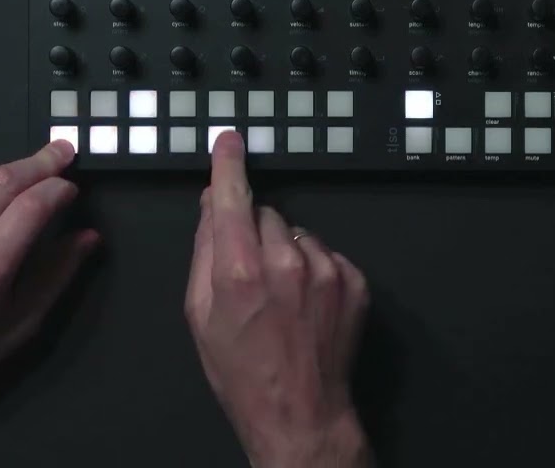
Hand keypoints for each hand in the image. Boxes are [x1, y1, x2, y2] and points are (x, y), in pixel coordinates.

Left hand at [0, 140, 99, 439]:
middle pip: (4, 180)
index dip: (58, 189)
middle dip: (40, 163)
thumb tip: (89, 236)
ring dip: (5, 171)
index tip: (72, 188)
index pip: (30, 208)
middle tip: (63, 152)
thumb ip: (57, 275)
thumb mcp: (20, 326)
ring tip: (21, 185)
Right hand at [185, 131, 371, 467]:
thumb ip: (204, 253)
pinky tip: (306, 305)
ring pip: (296, 233)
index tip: (230, 141)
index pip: (233, 197)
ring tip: (281, 299)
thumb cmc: (241, 372)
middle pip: (264, 214)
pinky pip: (326, 254)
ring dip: (286, 253)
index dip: (228, 165)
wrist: (300, 413)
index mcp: (240, 270)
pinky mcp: (354, 281)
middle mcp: (286, 262)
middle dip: (253, 233)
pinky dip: (314, 270)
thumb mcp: (200, 315)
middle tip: (248, 275)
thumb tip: (212, 207)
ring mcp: (325, 270)